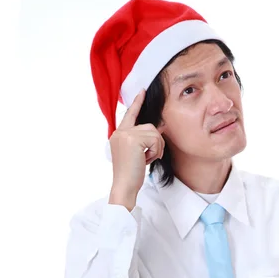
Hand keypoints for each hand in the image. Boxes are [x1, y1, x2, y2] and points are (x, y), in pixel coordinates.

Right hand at [109, 89, 164, 205]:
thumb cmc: (130, 175)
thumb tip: (160, 128)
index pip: (129, 114)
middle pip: (149, 126)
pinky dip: (155, 151)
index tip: (142, 91)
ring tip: (146, 160)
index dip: (137, 103)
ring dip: (156, 148)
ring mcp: (125, 134)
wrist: (124, 186)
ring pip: (154, 132)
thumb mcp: (136, 154)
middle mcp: (120, 132)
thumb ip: (143, 140)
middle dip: (155, 142)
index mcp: (118, 135)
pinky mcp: (133, 139)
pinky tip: (146, 160)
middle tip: (149, 157)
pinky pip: (155, 139)